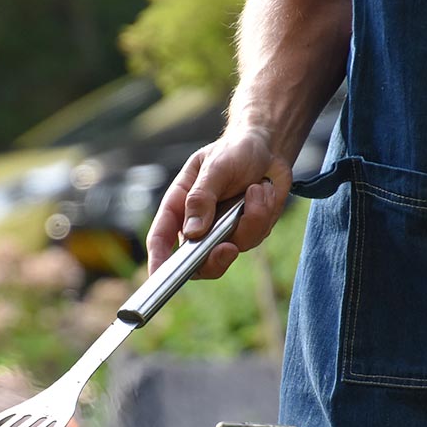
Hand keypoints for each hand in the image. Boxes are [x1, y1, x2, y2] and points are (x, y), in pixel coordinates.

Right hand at [146, 126, 293, 278]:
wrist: (268, 149)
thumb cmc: (233, 151)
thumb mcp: (214, 167)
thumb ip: (202, 198)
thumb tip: (193, 232)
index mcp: (179, 206)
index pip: (161, 238)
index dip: (158, 261)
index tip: (159, 277)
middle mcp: (198, 224)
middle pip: (196, 262)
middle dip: (214, 260)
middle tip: (227, 248)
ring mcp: (223, 232)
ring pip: (232, 248)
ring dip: (250, 220)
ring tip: (256, 189)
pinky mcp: (247, 232)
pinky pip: (255, 236)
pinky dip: (263, 214)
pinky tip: (263, 191)